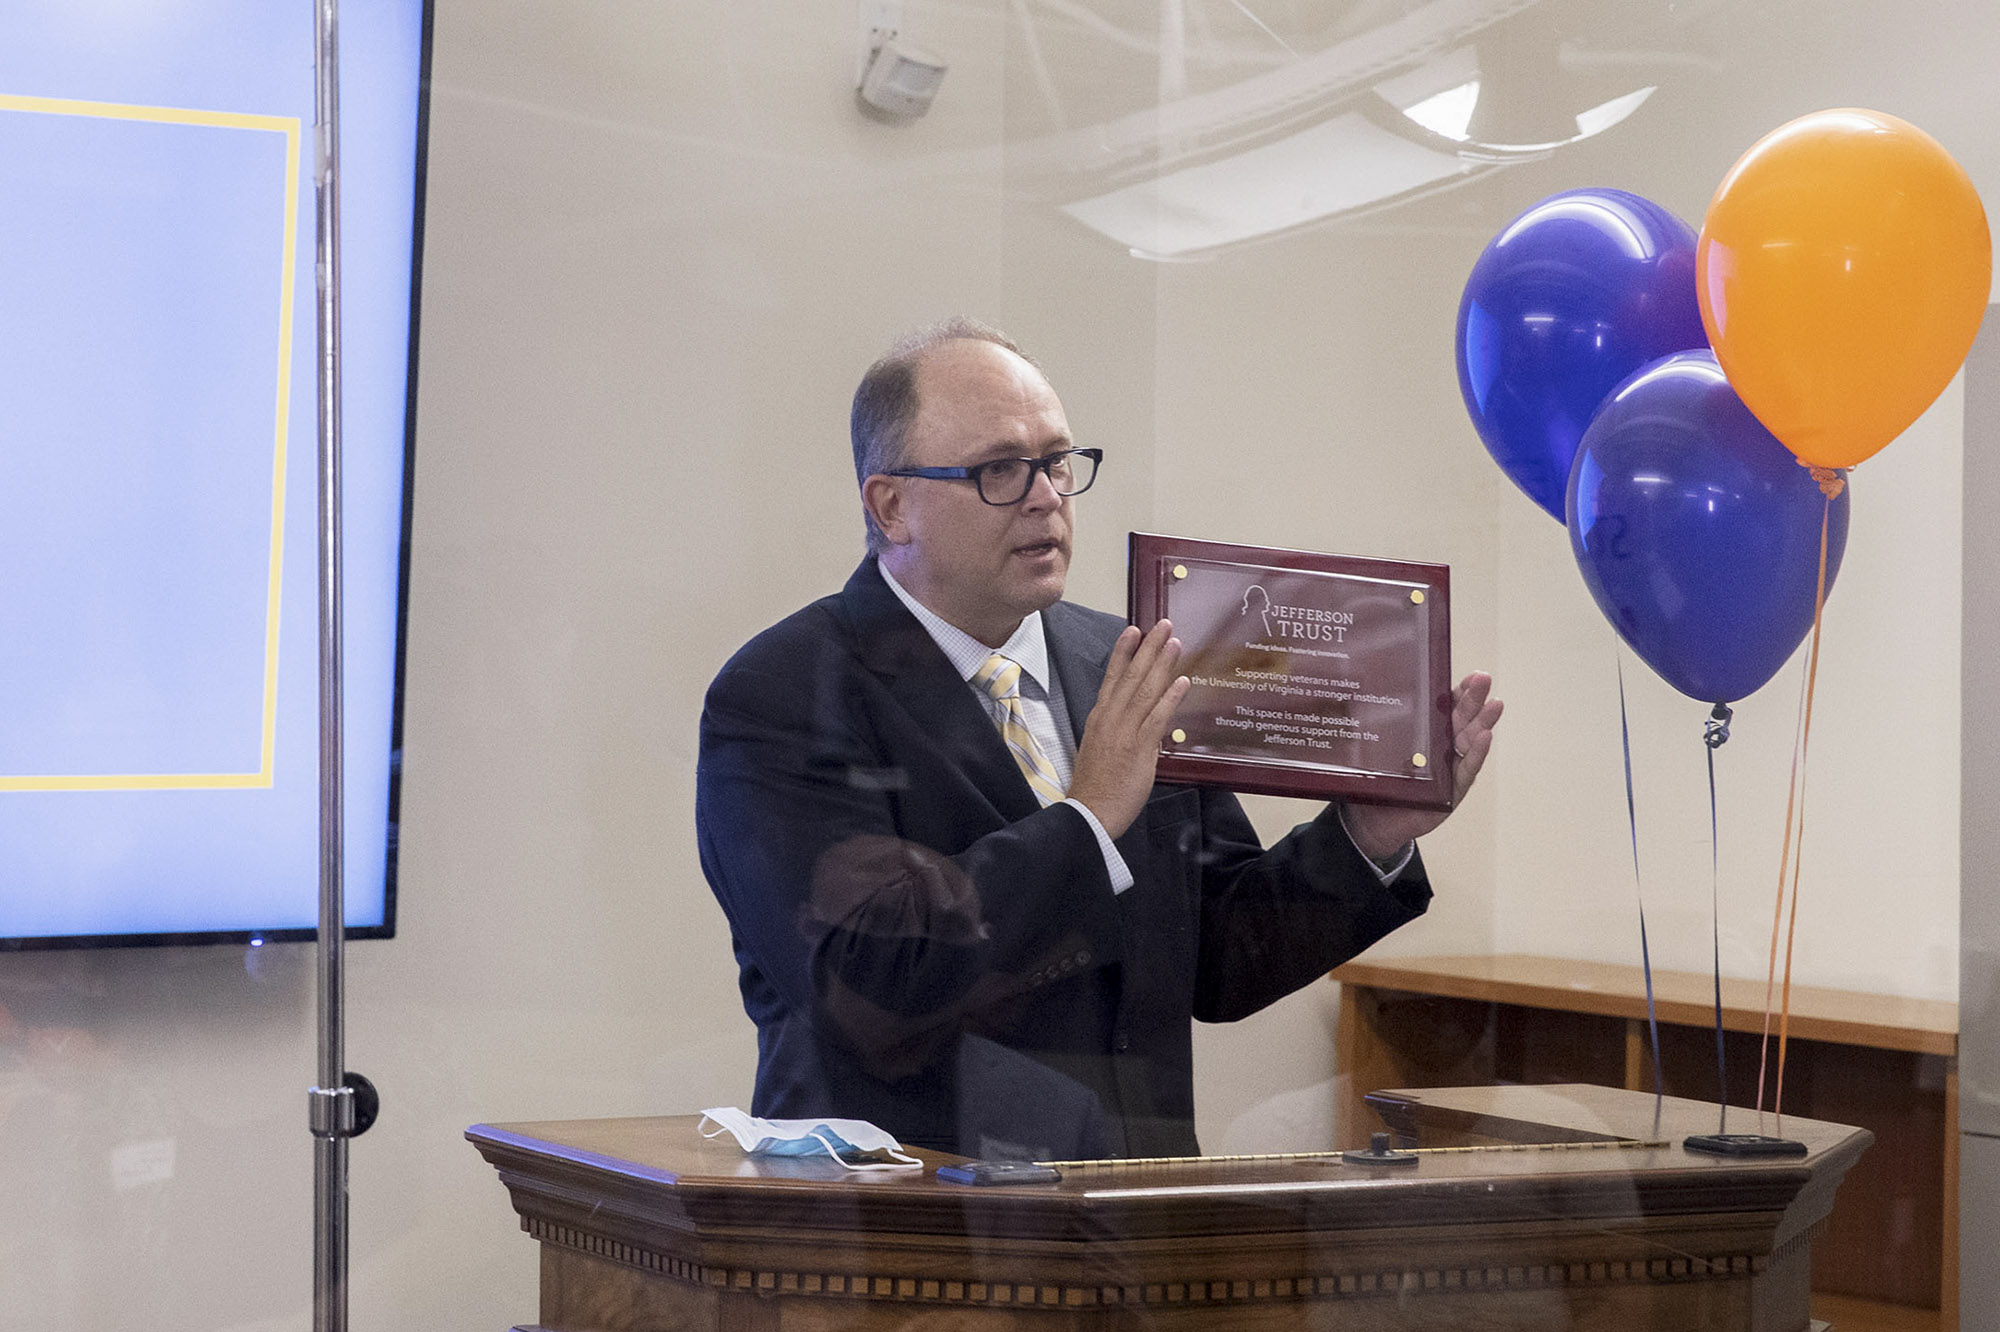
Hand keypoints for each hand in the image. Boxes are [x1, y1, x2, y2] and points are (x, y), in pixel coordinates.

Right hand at [1067, 620, 1189, 838]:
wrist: (1088, 814)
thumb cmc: (1094, 787)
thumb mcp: (1099, 750)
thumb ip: (1117, 732)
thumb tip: (1138, 723)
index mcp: (1099, 718)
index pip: (1112, 678)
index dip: (1123, 653)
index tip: (1133, 630)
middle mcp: (1110, 719)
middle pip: (1131, 676)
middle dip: (1148, 648)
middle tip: (1162, 624)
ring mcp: (1124, 732)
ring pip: (1145, 690)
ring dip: (1161, 664)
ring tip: (1174, 641)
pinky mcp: (1138, 749)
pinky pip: (1157, 717)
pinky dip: (1170, 697)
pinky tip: (1182, 680)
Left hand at [1342, 671, 1502, 861]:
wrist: (1371, 823)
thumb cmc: (1378, 782)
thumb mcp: (1377, 751)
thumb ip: (1380, 730)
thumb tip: (1364, 692)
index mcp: (1427, 734)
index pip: (1445, 709)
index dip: (1458, 692)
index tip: (1469, 675)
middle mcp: (1443, 749)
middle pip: (1461, 720)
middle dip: (1473, 699)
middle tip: (1484, 678)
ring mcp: (1450, 770)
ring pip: (1470, 742)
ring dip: (1483, 722)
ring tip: (1494, 705)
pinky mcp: (1451, 792)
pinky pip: (1465, 771)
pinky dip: (1476, 754)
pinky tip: (1485, 737)